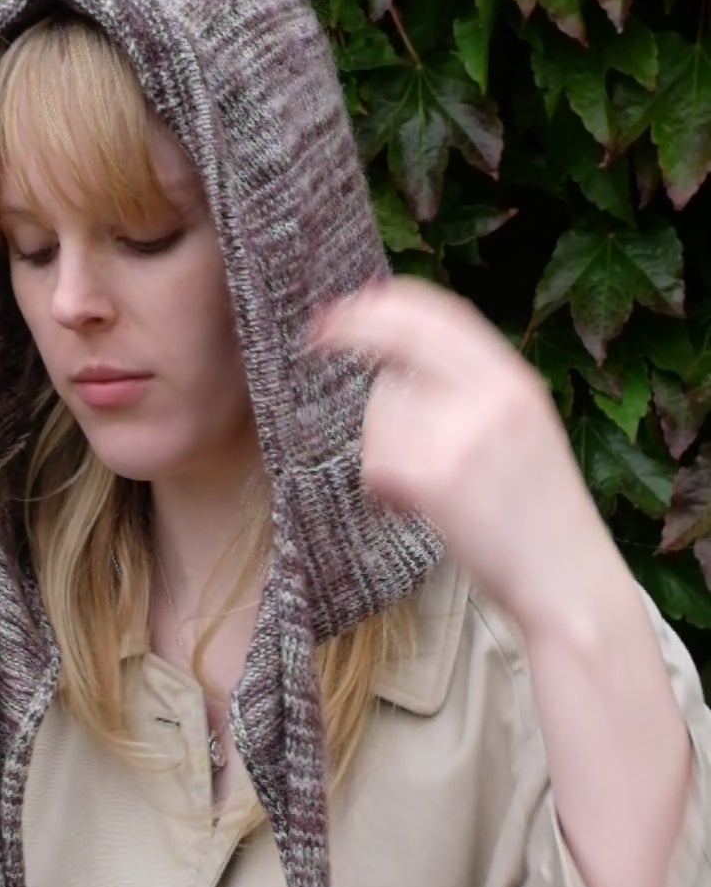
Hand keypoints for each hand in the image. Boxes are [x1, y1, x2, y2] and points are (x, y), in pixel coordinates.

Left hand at [313, 278, 624, 635]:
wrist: (568, 583)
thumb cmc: (536, 518)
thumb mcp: (523, 431)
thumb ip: (473, 390)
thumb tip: (398, 360)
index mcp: (515, 380)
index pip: (441, 312)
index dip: (383, 303)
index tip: (343, 308)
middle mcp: (495, 395)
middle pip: (400, 338)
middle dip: (351, 332)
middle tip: (318, 339)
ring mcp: (467, 434)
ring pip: (381, 411)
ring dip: (382, 448)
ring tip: (425, 488)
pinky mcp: (440, 479)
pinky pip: (377, 462)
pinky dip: (383, 489)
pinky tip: (414, 509)